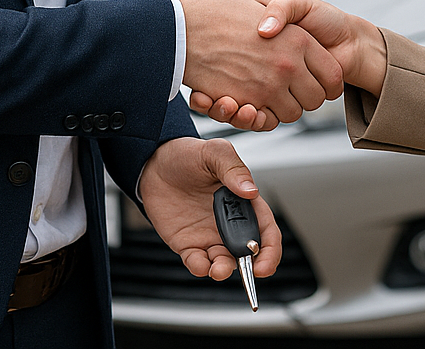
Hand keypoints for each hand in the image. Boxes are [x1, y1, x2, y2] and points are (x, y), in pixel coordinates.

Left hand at [138, 136, 281, 281]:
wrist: (154, 163)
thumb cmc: (187, 155)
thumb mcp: (214, 152)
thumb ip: (233, 169)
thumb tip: (251, 190)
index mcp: (243, 202)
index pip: (265, 230)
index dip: (271, 249)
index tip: (265, 263)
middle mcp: (229, 223)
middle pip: (249, 252)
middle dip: (252, 266)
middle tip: (250, 271)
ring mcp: (209, 235)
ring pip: (224, 262)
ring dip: (224, 270)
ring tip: (218, 270)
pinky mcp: (187, 244)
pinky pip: (197, 262)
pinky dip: (200, 267)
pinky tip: (199, 264)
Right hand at [180, 0, 343, 125]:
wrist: (177, 30)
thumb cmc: (212, 10)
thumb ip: (276, 10)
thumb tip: (285, 21)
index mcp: (297, 39)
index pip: (332, 74)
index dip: (329, 80)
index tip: (318, 79)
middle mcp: (287, 65)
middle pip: (317, 99)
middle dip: (308, 97)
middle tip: (294, 88)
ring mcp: (266, 87)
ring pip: (294, 114)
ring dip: (285, 108)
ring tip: (273, 94)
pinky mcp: (245, 103)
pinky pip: (267, 121)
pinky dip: (264, 117)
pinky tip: (256, 102)